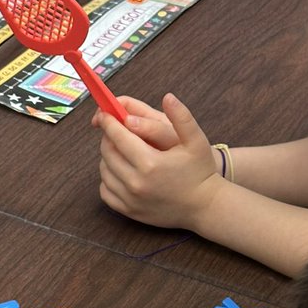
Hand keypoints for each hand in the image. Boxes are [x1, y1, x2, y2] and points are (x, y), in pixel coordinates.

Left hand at [95, 92, 222, 229]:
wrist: (203, 206)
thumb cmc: (201, 170)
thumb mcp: (196, 140)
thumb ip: (181, 117)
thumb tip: (167, 97)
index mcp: (150, 162)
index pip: (118, 137)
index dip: (108, 122)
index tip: (104, 113)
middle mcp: (136, 182)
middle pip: (107, 153)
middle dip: (107, 137)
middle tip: (113, 130)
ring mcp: (130, 199)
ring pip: (104, 171)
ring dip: (106, 157)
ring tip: (117, 148)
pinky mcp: (128, 211)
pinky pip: (105, 192)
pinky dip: (107, 178)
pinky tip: (118, 170)